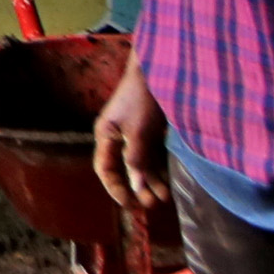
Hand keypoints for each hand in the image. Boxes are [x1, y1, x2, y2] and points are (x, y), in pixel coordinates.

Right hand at [92, 64, 165, 213]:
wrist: (160, 68)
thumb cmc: (142, 97)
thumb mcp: (138, 131)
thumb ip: (136, 159)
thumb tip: (138, 188)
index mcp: (106, 134)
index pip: (105, 169)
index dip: (115, 188)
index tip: (131, 205)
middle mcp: (118, 136)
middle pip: (124, 169)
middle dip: (137, 188)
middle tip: (152, 205)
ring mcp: (135, 132)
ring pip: (141, 163)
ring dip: (151, 180)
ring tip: (164, 197)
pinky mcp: (151, 129)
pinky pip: (152, 154)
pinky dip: (159, 168)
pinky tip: (168, 180)